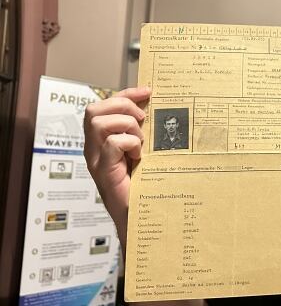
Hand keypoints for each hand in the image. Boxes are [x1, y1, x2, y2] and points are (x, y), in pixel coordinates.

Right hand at [83, 86, 149, 250]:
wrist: (140, 217)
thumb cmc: (144, 185)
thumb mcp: (145, 152)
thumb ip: (144, 133)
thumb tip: (158, 108)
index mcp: (102, 140)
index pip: (104, 105)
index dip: (126, 94)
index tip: (148, 91)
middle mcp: (94, 148)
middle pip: (94, 109)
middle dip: (122, 106)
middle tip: (142, 120)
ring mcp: (97, 160)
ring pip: (99, 122)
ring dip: (125, 126)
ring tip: (140, 141)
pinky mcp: (104, 173)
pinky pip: (111, 144)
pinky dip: (129, 144)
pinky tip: (139, 156)